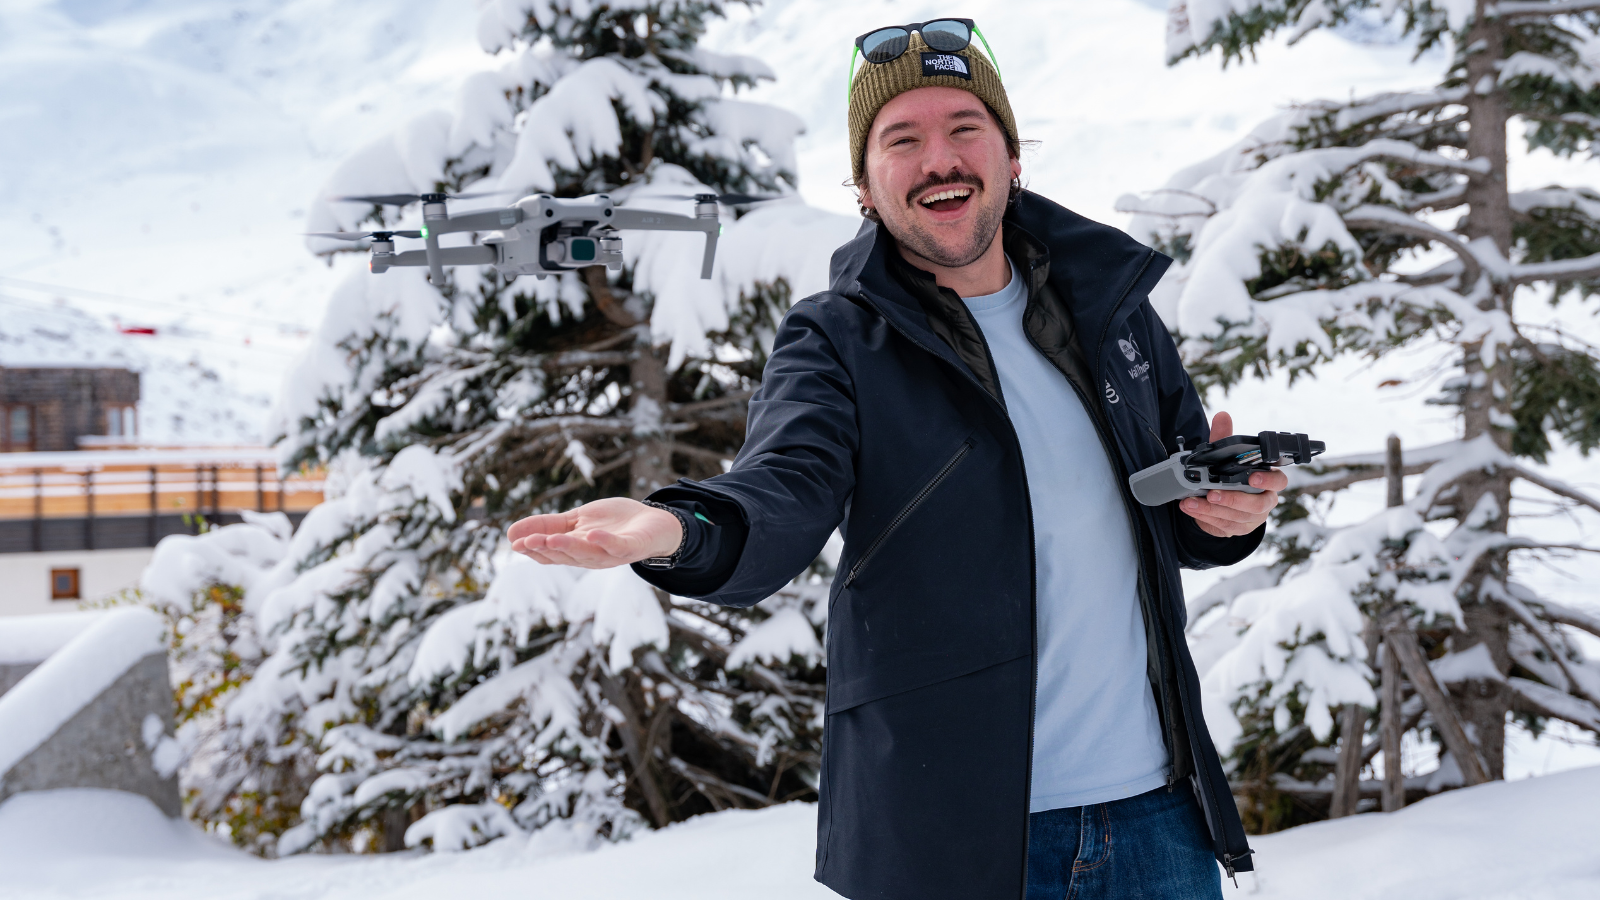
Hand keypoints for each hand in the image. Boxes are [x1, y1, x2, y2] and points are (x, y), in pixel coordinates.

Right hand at [507, 497, 682, 568]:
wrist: (656, 523)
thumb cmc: (615, 523)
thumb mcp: (577, 520)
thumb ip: (550, 525)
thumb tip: (512, 533)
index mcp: (577, 550)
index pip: (552, 552)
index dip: (534, 549)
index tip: (514, 543)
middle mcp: (592, 556)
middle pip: (565, 555)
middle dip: (545, 549)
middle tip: (525, 543)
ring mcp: (612, 553)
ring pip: (587, 552)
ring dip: (568, 546)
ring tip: (550, 538)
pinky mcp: (632, 546)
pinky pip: (618, 546)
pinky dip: (606, 541)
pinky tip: (593, 534)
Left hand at [1179, 411, 1285, 537]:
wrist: (1222, 502)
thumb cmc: (1230, 476)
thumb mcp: (1225, 456)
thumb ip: (1224, 438)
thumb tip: (1222, 416)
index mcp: (1268, 481)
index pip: (1279, 481)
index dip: (1268, 479)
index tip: (1253, 477)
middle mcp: (1264, 500)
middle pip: (1258, 504)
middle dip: (1233, 499)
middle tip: (1212, 493)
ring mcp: (1252, 517)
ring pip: (1237, 517)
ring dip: (1211, 510)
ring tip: (1192, 502)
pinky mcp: (1238, 529)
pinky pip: (1224, 526)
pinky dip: (1205, 517)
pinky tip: (1191, 508)